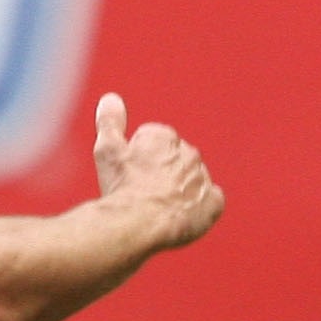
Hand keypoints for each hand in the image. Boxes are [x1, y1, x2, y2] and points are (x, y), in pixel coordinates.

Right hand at [93, 92, 225, 250]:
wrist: (140, 222)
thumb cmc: (122, 186)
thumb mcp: (108, 150)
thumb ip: (110, 122)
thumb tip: (111, 98)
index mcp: (164, 136)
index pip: (152, 145)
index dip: (138, 163)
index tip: (130, 176)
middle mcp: (189, 152)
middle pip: (173, 162)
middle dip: (160, 174)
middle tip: (143, 194)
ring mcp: (203, 177)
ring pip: (192, 180)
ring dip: (180, 190)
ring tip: (159, 208)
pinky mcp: (213, 202)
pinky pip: (211, 200)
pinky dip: (201, 206)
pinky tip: (184, 214)